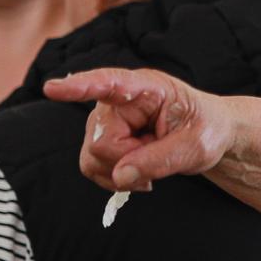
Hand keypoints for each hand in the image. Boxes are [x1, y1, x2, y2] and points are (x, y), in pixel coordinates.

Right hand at [44, 68, 235, 192]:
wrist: (206, 134)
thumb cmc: (205, 129)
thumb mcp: (197, 146)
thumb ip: (160, 159)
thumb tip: (120, 177)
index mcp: (146, 87)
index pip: (109, 83)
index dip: (80, 87)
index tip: (53, 88)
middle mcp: (116, 100)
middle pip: (102, 142)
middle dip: (131, 160)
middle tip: (161, 153)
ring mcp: (104, 120)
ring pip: (93, 158)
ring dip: (123, 171)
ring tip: (152, 161)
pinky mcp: (99, 139)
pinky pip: (92, 167)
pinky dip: (115, 178)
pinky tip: (138, 172)